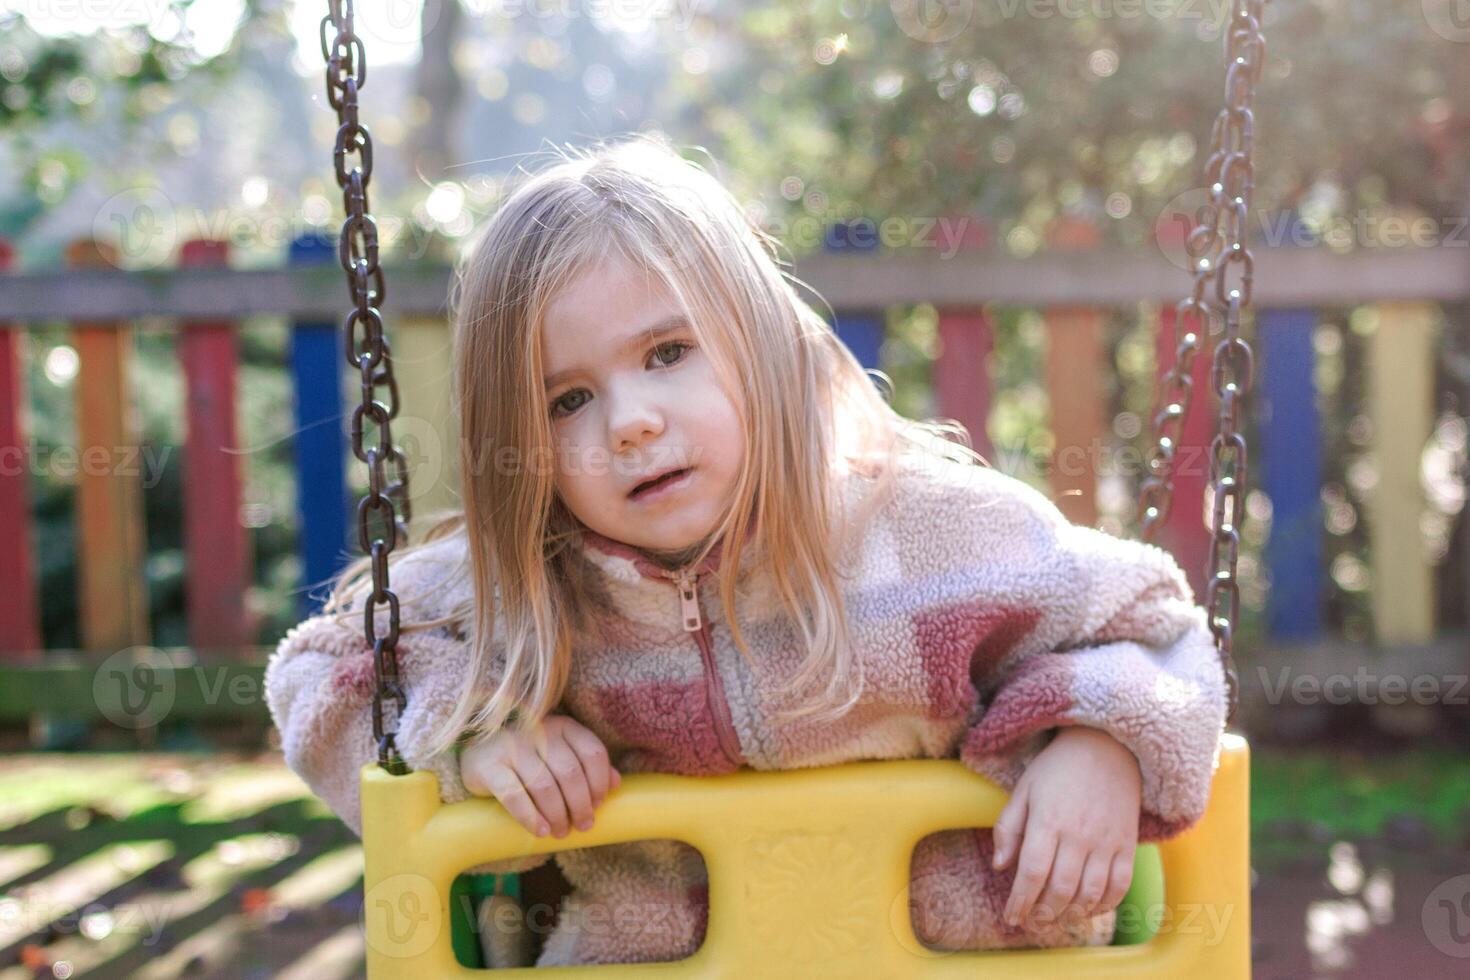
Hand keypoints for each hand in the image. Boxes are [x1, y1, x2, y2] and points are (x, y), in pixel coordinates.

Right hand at [459, 714, 620, 838]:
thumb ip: (587, 766)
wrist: (477, 752)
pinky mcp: (489, 765)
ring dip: (557, 815)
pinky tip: (540, 831)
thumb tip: (616, 783)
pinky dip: (530, 817)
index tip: (598, 805)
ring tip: (560, 832)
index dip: (600, 782)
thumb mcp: (560, 755)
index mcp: (563, 726)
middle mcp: (538, 731)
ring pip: (544, 785)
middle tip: (582, 826)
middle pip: (570, 772)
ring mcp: (512, 746)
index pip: (592, 752)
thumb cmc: (528, 758)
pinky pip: (514, 795)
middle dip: (580, 805)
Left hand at [990, 726, 1140, 929]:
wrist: (1106, 746)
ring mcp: (1106, 841)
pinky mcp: (1127, 843)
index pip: (1032, 872)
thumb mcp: (1024, 790)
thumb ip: (1008, 829)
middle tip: (1032, 922)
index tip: (1011, 917)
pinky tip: (1090, 909)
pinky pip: (1120, 885)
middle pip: (1061, 889)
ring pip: (1090, 893)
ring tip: (1056, 918)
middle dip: (1043, 913)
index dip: (1021, 901)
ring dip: (1071, 914)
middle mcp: (1078, 834)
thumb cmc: (1057, 768)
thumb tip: (1000, 868)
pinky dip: (1105, 904)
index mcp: (1048, 820)